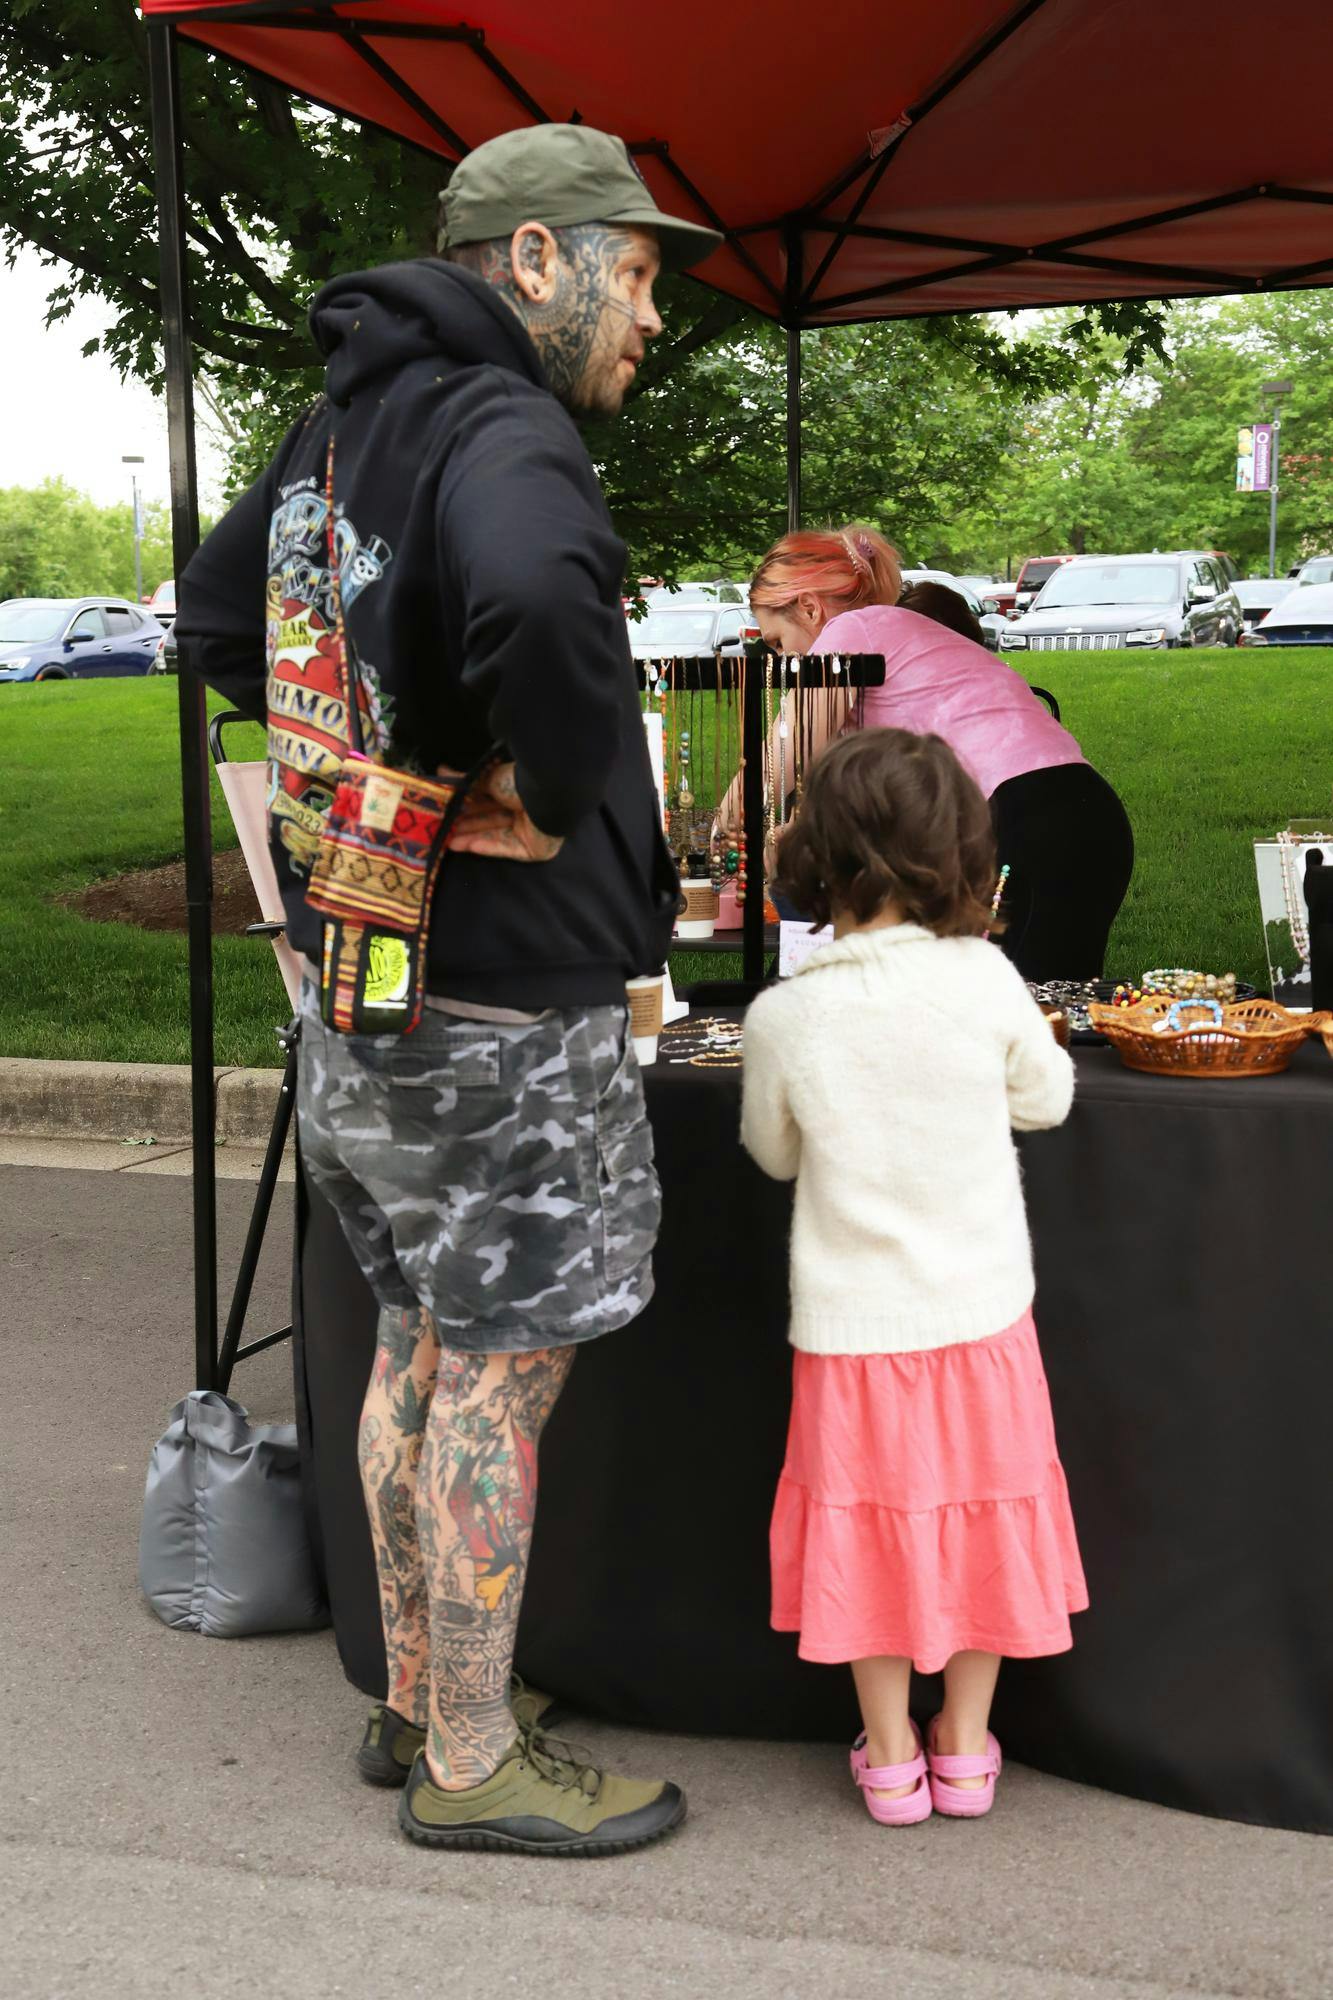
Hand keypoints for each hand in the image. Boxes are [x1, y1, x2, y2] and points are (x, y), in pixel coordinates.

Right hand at [441, 760, 563, 862]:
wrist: (547, 794)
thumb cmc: (519, 782)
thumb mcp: (487, 778)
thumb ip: (465, 781)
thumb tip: (441, 771)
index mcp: (516, 792)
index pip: (487, 804)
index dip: (467, 809)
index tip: (447, 813)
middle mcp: (524, 811)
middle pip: (490, 822)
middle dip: (466, 826)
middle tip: (443, 831)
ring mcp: (530, 831)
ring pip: (496, 837)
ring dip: (472, 839)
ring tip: (449, 842)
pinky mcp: (535, 849)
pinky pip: (508, 849)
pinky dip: (488, 847)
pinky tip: (469, 847)